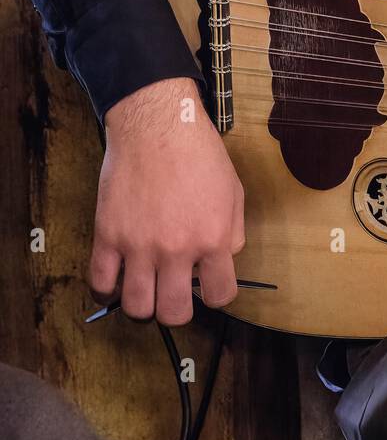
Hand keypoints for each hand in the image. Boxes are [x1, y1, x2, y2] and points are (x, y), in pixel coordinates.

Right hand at [90, 77, 245, 324]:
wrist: (158, 126)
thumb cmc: (200, 153)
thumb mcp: (234, 191)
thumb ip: (232, 231)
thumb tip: (223, 259)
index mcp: (213, 238)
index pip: (220, 295)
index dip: (217, 294)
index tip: (210, 286)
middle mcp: (176, 249)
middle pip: (174, 313)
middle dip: (177, 311)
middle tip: (175, 295)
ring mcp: (139, 246)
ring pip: (136, 307)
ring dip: (143, 306)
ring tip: (146, 290)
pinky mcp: (107, 236)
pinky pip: (100, 282)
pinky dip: (106, 290)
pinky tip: (116, 281)